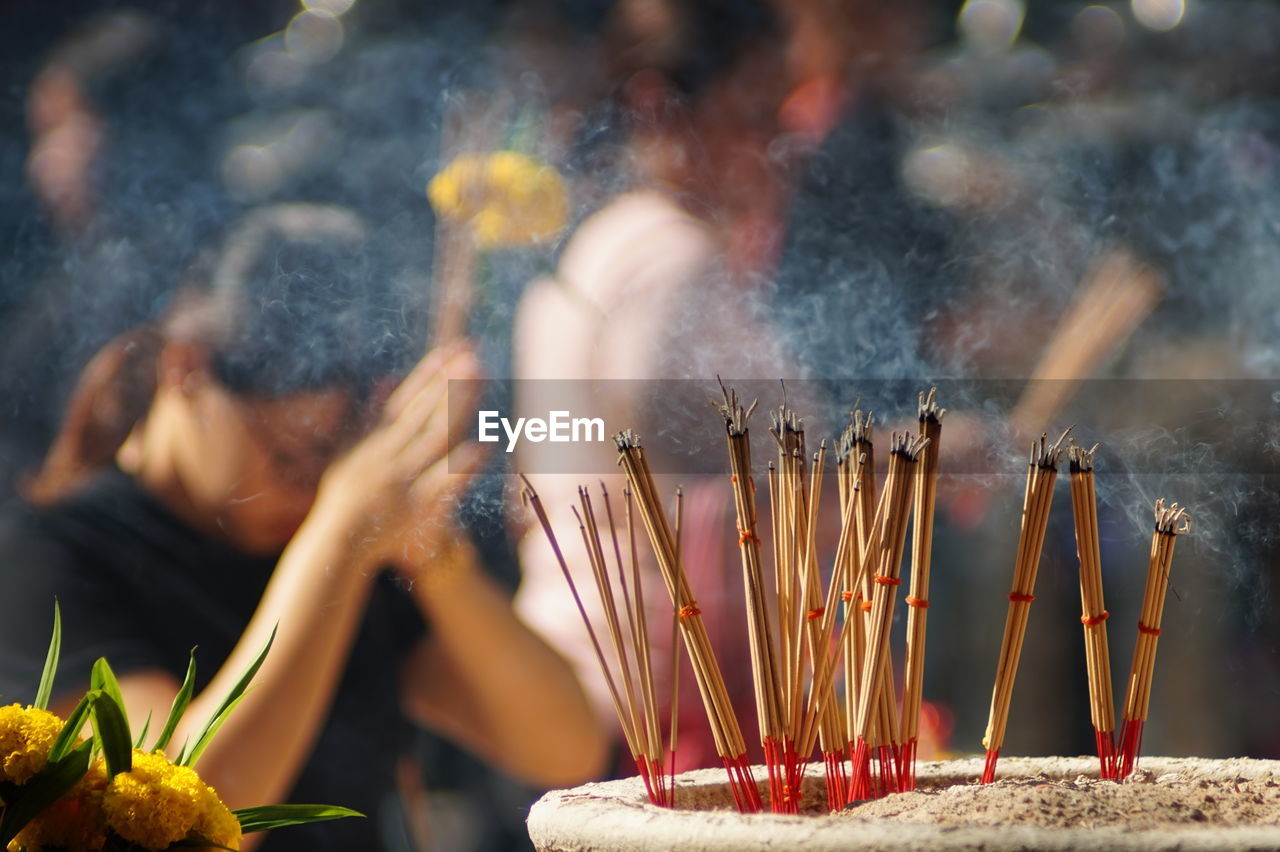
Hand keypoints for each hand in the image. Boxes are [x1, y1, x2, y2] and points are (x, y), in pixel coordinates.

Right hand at [309, 342, 488, 568]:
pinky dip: (461, 466)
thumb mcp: (352, 450)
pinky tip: (484, 446)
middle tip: (473, 357)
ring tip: (479, 381)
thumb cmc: (346, 495)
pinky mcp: (414, 506)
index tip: (452, 350)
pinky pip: (441, 483)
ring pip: (435, 438)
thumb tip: (386, 380)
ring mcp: (401, 478)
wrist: (335, 544)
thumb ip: (370, 416)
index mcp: (374, 439)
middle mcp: (388, 453)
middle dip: (449, 383)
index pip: (407, 399)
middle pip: (425, 411)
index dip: (430, 373)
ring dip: (457, 408)